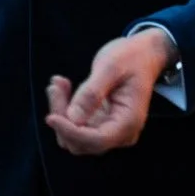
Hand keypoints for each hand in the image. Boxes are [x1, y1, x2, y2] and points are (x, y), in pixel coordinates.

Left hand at [44, 29, 173, 154]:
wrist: (144, 54)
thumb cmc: (131, 57)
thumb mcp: (110, 67)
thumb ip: (92, 93)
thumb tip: (73, 118)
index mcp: (129, 121)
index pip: (96, 140)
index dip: (71, 132)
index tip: (50, 117)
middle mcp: (120, 132)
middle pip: (81, 141)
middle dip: (63, 118)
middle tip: (56, 87)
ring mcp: (110, 130)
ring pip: (74, 136)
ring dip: (60, 112)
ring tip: (58, 84)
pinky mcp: (100, 123)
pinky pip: (76, 125)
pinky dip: (64, 108)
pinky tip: (63, 86)